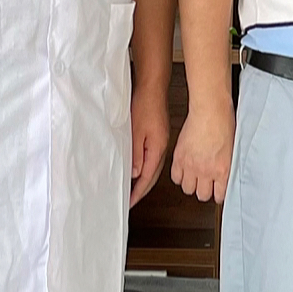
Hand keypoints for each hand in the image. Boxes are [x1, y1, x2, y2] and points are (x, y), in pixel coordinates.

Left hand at [129, 82, 171, 206]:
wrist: (153, 89)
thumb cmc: (145, 106)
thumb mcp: (136, 132)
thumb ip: (136, 154)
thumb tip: (135, 173)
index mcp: (158, 149)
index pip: (147, 177)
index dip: (138, 192)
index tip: (130, 202)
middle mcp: (162, 148)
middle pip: (152, 176)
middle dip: (141, 190)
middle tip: (130, 201)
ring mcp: (161, 143)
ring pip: (153, 169)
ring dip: (143, 181)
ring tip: (132, 190)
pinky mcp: (158, 138)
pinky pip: (153, 160)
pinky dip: (145, 170)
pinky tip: (138, 170)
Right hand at [170, 102, 233, 203]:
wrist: (210, 111)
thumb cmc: (224, 124)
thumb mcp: (233, 150)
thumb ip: (227, 166)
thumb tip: (225, 177)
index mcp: (223, 170)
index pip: (219, 196)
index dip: (218, 195)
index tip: (217, 192)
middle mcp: (206, 171)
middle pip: (202, 195)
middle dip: (204, 191)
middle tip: (206, 184)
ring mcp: (191, 166)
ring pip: (187, 189)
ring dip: (191, 184)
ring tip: (195, 177)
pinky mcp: (179, 158)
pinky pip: (175, 177)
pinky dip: (180, 175)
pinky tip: (185, 170)